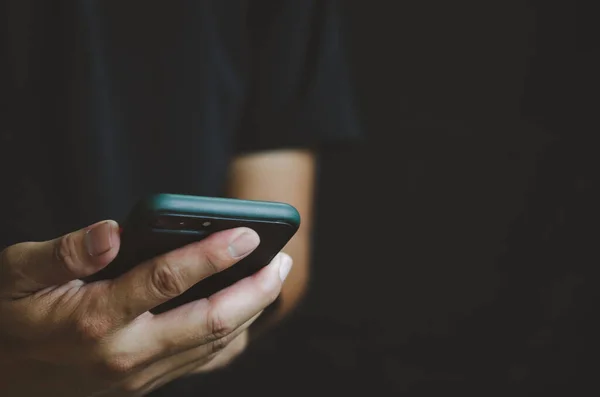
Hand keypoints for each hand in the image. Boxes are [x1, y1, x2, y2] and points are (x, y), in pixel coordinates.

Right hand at [0, 220, 291, 396]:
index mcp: (95, 319)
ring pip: (213, 345)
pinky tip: (247, 314)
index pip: (167, 280)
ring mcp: (140, 375)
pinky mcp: (145, 384)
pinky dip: (232, 337)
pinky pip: (202, 362)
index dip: (212, 254)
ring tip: (275, 279)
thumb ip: (64, 252)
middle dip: (255, 290)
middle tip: (283, 261)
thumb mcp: (16, 275)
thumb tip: (113, 231)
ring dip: (252, 312)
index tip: (248, 233)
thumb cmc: (9, 320)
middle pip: (210, 321)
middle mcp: (126, 353)